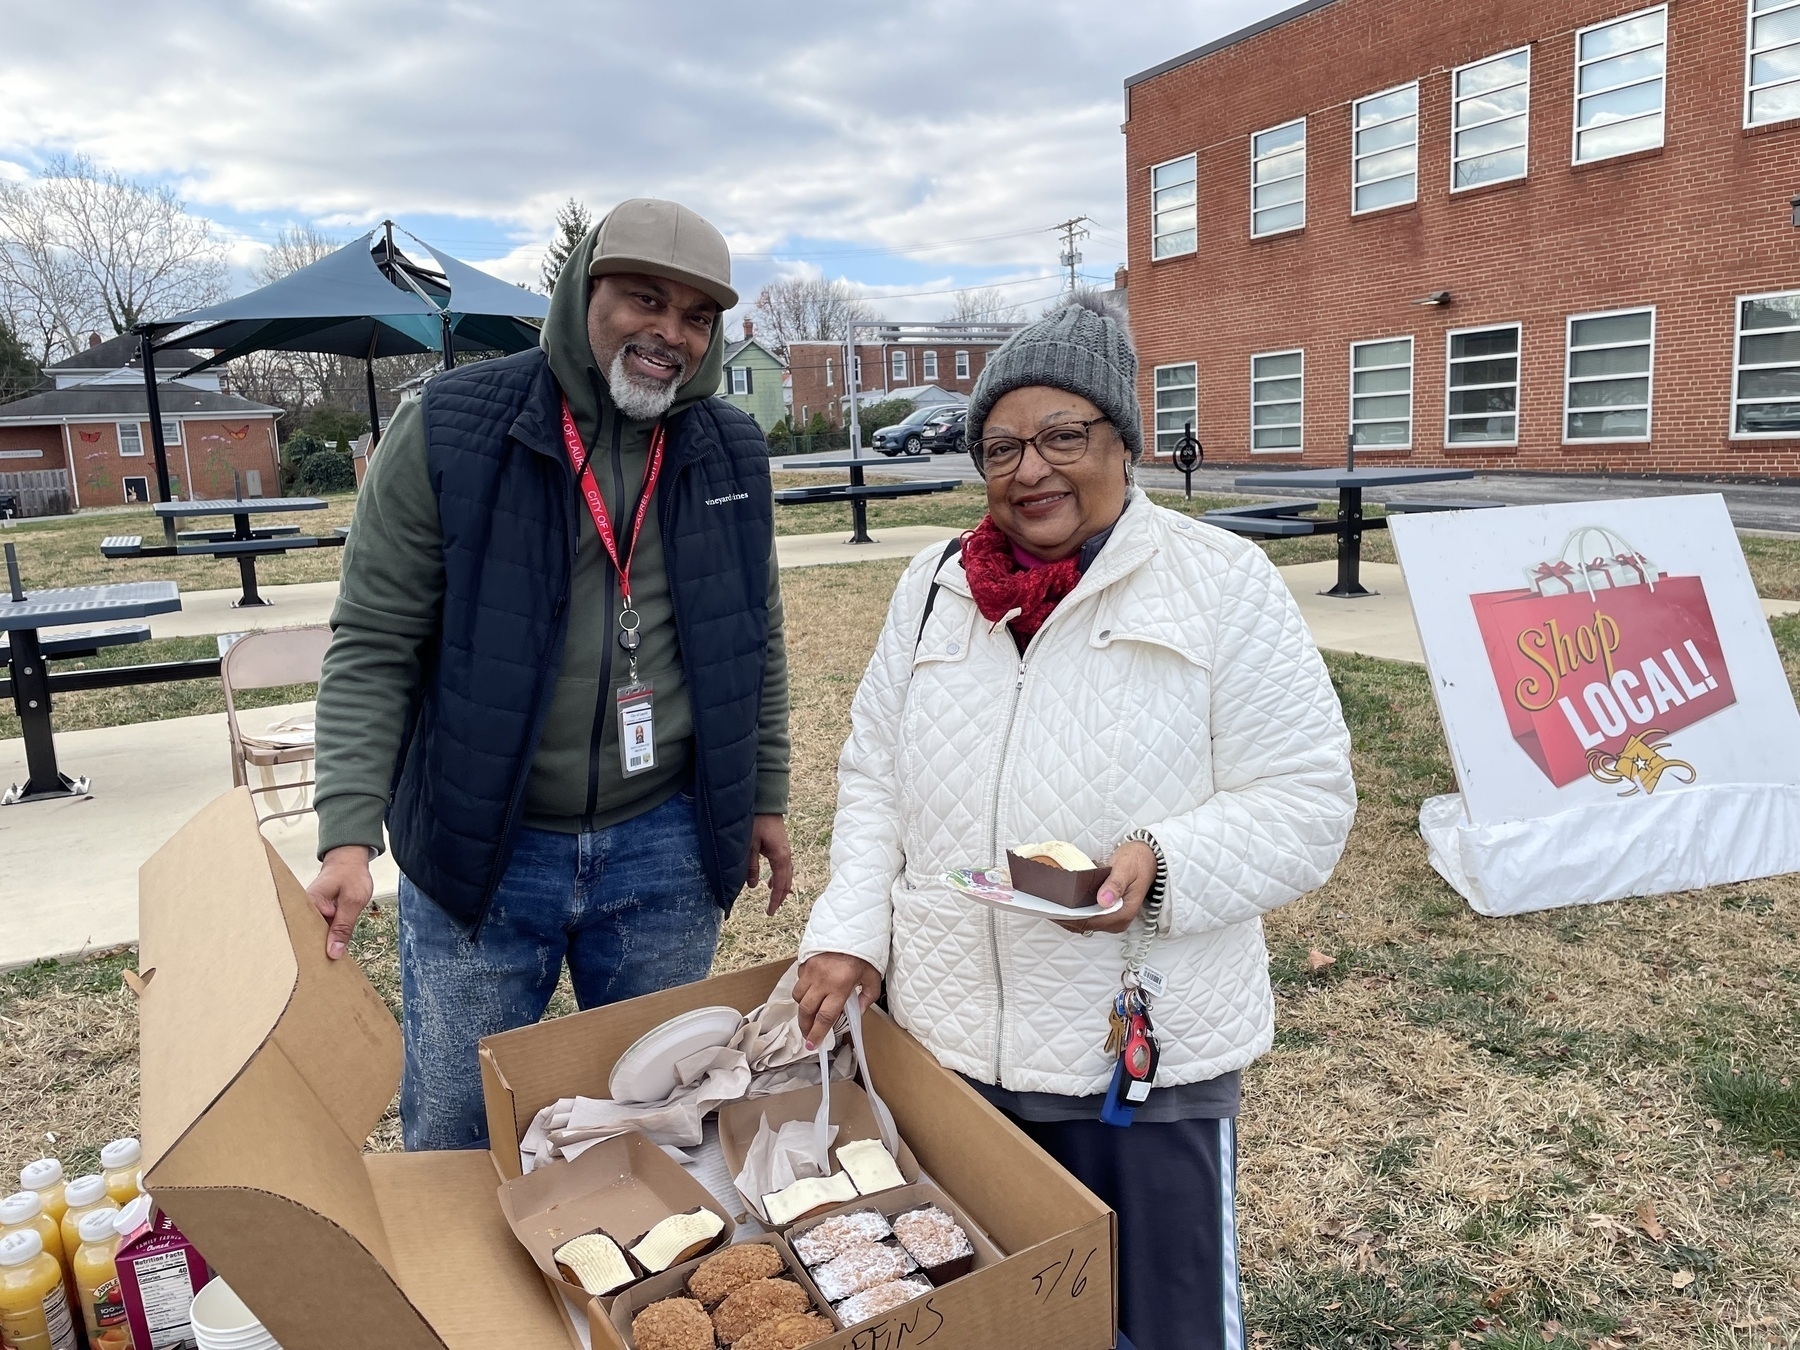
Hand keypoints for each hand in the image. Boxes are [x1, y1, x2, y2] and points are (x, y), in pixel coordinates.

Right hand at [308, 845, 374, 959]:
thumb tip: (332, 953)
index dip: (307, 951)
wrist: (350, 861)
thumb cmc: (351, 875)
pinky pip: (319, 931)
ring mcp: (310, 913)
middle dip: (312, 953)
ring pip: (314, 936)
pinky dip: (325, 940)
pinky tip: (328, 956)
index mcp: (308, 904)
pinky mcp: (317, 915)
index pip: (304, 933)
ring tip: (320, 970)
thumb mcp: (353, 901)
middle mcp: (304, 910)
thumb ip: (343, 927)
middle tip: (316, 975)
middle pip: (306, 937)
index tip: (308, 970)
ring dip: (319, 948)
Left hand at [746, 814, 793, 915]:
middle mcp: (786, 855)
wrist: (766, 803)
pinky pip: (783, 867)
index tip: (770, 913)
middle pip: (787, 881)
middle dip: (779, 896)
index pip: (780, 884)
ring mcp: (785, 850)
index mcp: (780, 857)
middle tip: (771, 910)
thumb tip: (753, 886)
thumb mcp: (749, 846)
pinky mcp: (781, 846)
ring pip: (786, 874)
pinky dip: (779, 877)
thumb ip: (750, 866)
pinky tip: (770, 881)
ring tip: (773, 898)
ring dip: (780, 887)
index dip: (775, 900)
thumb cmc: (756, 822)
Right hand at [794, 953, 881, 1049]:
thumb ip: (868, 996)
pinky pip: (799, 981)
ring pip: (798, 997)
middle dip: (805, 1027)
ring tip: (809, 1014)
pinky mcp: (805, 962)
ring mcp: (811, 971)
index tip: (813, 1045)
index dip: (817, 1033)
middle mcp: (822, 981)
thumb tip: (857, 1012)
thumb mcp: (873, 975)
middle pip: (806, 1011)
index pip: (825, 1017)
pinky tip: (812, 991)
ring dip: (802, 1008)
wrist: (851, 926)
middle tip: (808, 1036)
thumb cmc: (864, 951)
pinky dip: (803, 989)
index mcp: (840, 986)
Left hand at [1057, 840, 1155, 936]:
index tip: (1053, 910)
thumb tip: (1103, 900)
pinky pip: (1087, 917)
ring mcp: (1112, 918)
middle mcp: (1117, 921)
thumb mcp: (1125, 869)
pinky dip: (1074, 912)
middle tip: (1046, 906)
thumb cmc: (1136, 862)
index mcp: (1123, 914)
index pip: (1090, 922)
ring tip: (1050, 904)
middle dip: (1065, 918)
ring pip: (1084, 923)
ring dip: (1067, 916)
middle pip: (1085, 925)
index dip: (1069, 918)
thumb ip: (1115, 885)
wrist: (1146, 859)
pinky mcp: (1107, 913)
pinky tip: (1063, 902)